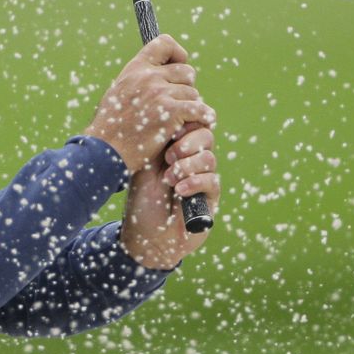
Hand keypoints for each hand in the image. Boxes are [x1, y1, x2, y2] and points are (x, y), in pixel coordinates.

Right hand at [82, 35, 215, 174]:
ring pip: (193, 94)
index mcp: (135, 68)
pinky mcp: (171, 113)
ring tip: (180, 121)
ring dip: (190, 108)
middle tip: (179, 104)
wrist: (105, 151)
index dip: (177, 53)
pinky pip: (200, 109)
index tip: (179, 65)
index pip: (164, 43)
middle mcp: (148, 76)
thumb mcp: (118, 93)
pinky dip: (204, 116)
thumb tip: (156, 73)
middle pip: (186, 72)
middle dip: (186, 88)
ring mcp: (160, 94)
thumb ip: (137, 80)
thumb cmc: (109, 128)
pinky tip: (204, 121)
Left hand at [119, 123, 219, 269]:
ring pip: (209, 158)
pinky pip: (212, 181)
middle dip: (188, 143)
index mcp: (176, 149)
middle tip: (170, 156)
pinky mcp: (210, 198)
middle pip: (206, 135)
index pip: (191, 125)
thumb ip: (158, 143)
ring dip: (188, 166)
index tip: (171, 132)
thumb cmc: (141, 202)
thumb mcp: (144, 167)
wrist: (146, 237)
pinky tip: (179, 190)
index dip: (185, 125)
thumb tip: (168, 116)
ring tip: (169, 178)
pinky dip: (194, 182)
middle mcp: (192, 162)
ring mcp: (202, 179)